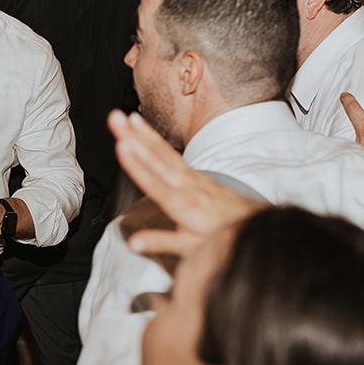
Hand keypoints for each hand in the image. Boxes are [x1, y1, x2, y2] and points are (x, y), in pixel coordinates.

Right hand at [109, 110, 262, 259]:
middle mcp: (186, 184)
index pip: (155, 182)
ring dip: (141, 132)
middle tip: (115, 120)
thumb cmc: (221, 235)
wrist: (248, 221)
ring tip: (125, 117)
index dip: (137, 165)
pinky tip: (143, 127)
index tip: (122, 147)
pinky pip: (169, 151)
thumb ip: (161, 242)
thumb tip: (134, 243)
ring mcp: (190, 175)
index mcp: (183, 204)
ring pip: (161, 150)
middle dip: (133, 138)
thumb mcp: (191, 246)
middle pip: (155, 158)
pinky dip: (154, 137)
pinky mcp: (193, 171)